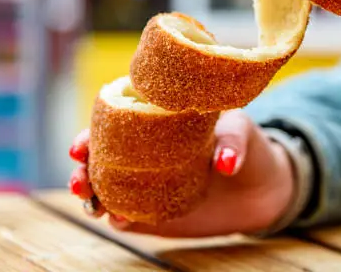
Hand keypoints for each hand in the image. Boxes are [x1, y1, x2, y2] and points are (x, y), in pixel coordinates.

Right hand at [68, 109, 293, 236]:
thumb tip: (224, 164)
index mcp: (157, 122)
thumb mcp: (242, 132)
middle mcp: (145, 152)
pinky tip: (119, 219)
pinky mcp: (156, 213)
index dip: (92, 132)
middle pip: (101, 158)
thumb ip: (232, 144)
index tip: (80, 146)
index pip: (115, 123)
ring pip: (107, 189)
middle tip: (80, 180)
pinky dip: (119, 218)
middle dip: (83, 169)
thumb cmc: (248, 147)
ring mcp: (148, 184)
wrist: (260, 189)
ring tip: (92, 203)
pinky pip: (129, 216)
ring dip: (92, 196)